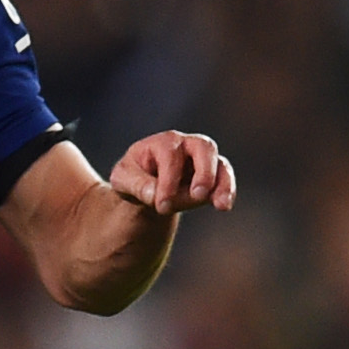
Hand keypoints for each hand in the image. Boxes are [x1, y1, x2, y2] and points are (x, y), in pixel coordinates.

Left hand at [105, 130, 235, 217]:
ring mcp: (202, 161)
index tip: (161, 205)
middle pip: (204, 147)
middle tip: (197, 195)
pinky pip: (225, 179)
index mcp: (163, 142)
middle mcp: (187, 145)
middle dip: (203, 171)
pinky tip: (224, 206)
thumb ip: (136, 185)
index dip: (168, 181)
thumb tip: (154, 194)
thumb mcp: (122, 180)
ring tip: (221, 205)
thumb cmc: (133, 177)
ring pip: (220, 164)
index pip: (170, 156)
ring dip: (223, 184)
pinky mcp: (212, 177)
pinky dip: (227, 191)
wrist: (145, 186)